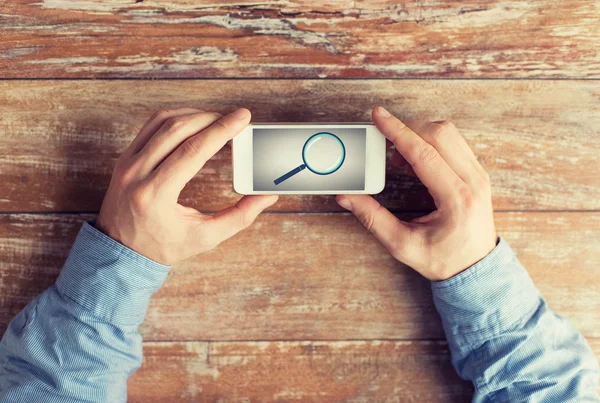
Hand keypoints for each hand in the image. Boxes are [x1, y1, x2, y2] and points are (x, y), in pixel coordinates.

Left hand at [96, 108, 277, 264]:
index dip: (221, 130)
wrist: (120, 251)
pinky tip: (194, 123)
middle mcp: (136, 174)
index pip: (193, 150)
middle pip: (178, 129)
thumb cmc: (162, 246)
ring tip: (218, 120)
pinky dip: (177, 118)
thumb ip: (239, 217)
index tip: (242, 117)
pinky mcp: (125, 157)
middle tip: (235, 119)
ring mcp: (127, 163)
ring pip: (163, 121)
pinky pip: (151, 126)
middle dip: (212, 118)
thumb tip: (266, 196)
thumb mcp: (205, 238)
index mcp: (155, 195)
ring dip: (194, 115)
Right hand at [336, 107, 496, 280]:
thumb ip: (373, 219)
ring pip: (449, 133)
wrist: (476, 269)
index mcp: (456, 199)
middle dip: (407, 129)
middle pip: (439, 133)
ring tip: (399, 158)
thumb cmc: (444, 260)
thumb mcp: (403, 245)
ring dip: (419, 134)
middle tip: (384, 143)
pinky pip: (454, 142)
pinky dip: (431, 142)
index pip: (424, 153)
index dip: (397, 131)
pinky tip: (415, 160)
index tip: (379, 116)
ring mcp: (479, 175)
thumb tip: (347, 197)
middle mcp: (473, 181)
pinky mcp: (477, 173)